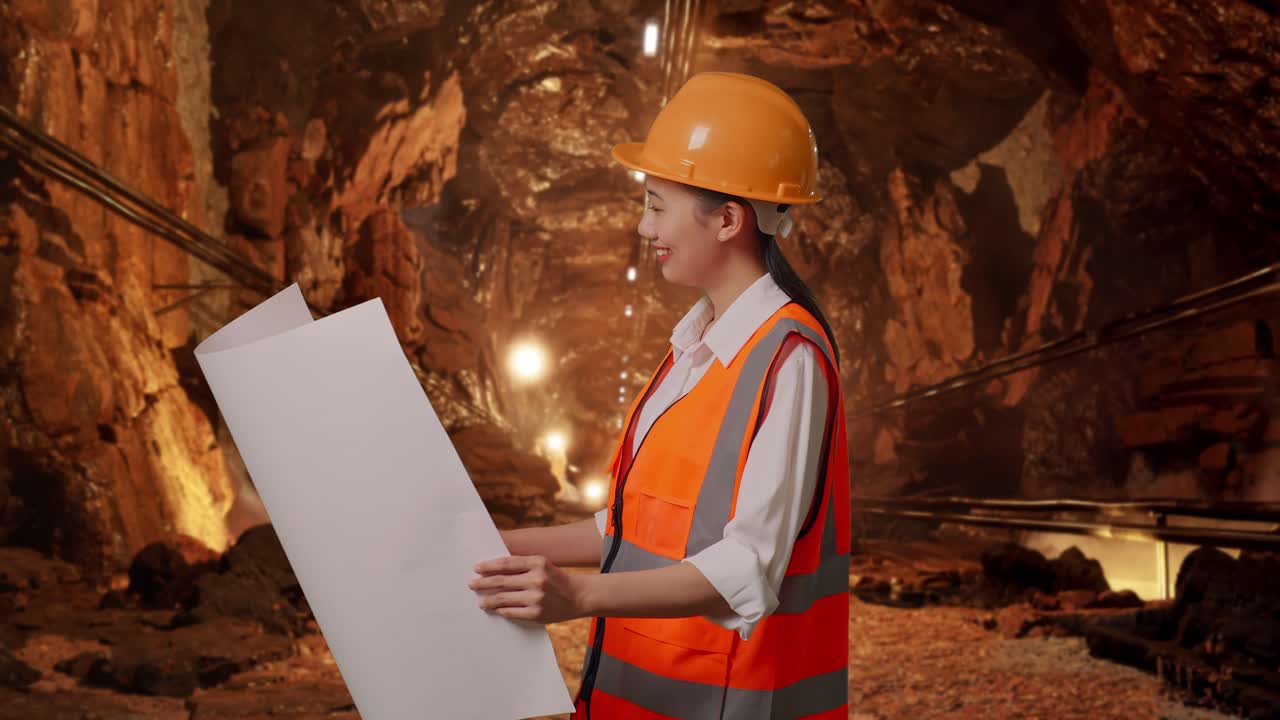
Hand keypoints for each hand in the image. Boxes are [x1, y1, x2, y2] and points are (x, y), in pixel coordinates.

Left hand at [469, 555, 586, 623]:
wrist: (578, 596)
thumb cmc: (556, 579)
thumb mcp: (543, 565)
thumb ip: (522, 566)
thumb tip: (494, 571)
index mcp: (538, 562)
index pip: (506, 563)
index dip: (489, 566)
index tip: (477, 568)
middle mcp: (537, 579)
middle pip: (501, 581)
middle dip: (483, 583)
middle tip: (472, 584)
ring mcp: (536, 597)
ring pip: (503, 598)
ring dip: (488, 600)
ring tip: (481, 602)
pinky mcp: (536, 613)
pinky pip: (511, 612)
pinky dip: (501, 610)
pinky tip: (496, 610)